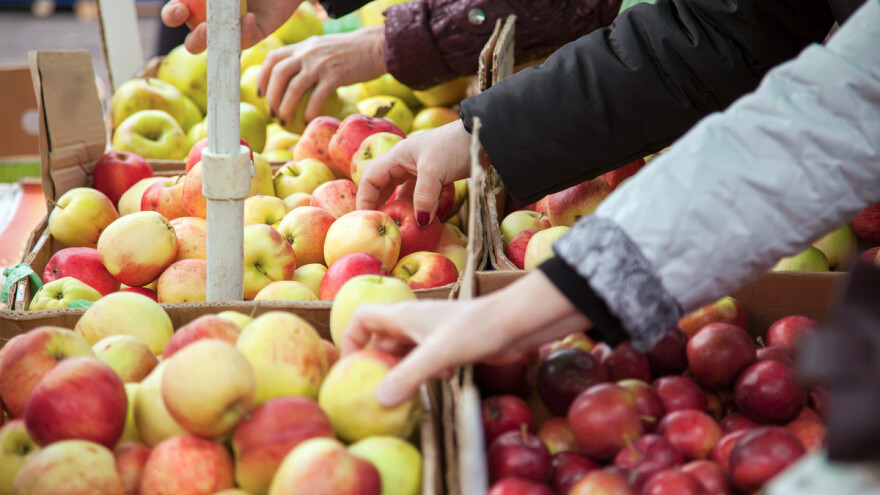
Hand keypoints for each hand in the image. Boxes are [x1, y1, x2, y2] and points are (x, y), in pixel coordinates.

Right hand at [161, 0, 302, 53]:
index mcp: (196, 4)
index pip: (175, 15)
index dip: (173, 16)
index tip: (181, 9)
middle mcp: (211, 20)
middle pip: (194, 42)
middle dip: (195, 40)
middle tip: (204, 29)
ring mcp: (232, 30)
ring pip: (219, 48)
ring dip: (219, 44)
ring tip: (222, 30)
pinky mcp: (253, 34)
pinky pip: (244, 41)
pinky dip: (244, 31)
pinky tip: (249, 17)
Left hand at [258, 26, 387, 124]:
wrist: (375, 47)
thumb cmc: (351, 52)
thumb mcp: (323, 48)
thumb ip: (308, 58)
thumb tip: (294, 78)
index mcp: (302, 46)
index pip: (273, 58)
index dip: (262, 77)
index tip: (261, 93)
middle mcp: (307, 53)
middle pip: (278, 75)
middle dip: (271, 97)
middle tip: (273, 113)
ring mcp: (320, 64)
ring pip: (293, 88)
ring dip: (285, 108)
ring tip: (285, 121)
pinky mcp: (335, 76)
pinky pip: (316, 97)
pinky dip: (309, 111)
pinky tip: (307, 120)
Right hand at [341, 270, 591, 406]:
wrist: (518, 322)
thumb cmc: (476, 330)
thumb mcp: (438, 355)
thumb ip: (409, 376)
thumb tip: (379, 400)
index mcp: (404, 316)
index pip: (363, 318)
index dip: (350, 340)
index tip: (350, 368)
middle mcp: (416, 321)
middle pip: (382, 339)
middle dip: (377, 364)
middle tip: (375, 390)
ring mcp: (435, 332)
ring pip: (406, 351)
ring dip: (403, 370)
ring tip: (405, 391)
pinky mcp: (453, 343)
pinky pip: (428, 358)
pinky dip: (428, 371)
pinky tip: (442, 382)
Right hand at [356, 120, 471, 223]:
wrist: (482, 136)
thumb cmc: (454, 146)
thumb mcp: (435, 170)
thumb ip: (424, 197)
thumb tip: (420, 222)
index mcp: (397, 156)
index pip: (370, 178)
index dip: (365, 198)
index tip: (366, 219)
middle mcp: (404, 162)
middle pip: (382, 184)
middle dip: (378, 204)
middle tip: (376, 224)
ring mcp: (419, 168)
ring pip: (401, 190)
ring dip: (399, 206)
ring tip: (396, 225)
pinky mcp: (434, 175)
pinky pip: (419, 193)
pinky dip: (418, 205)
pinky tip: (421, 218)